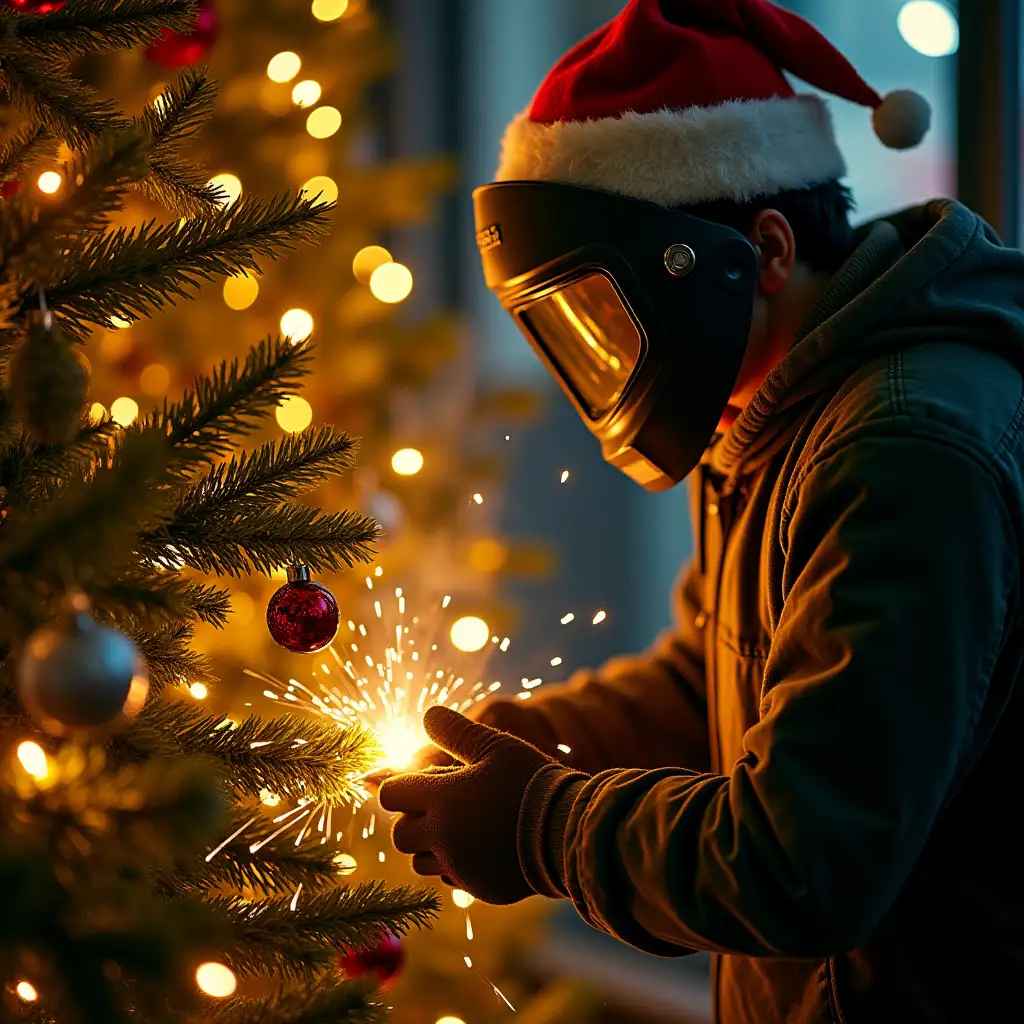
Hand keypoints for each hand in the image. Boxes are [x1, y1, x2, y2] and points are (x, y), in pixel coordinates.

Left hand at [378, 705, 553, 904]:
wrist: (567, 830)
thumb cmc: (529, 780)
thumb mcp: (495, 746)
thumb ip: (457, 732)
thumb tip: (429, 715)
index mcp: (440, 798)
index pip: (391, 795)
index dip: (401, 786)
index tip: (423, 781)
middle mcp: (441, 837)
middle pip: (400, 835)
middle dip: (413, 819)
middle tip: (443, 805)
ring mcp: (459, 866)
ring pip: (419, 862)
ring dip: (430, 845)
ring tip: (462, 827)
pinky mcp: (479, 888)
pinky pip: (451, 879)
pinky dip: (456, 865)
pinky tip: (482, 848)